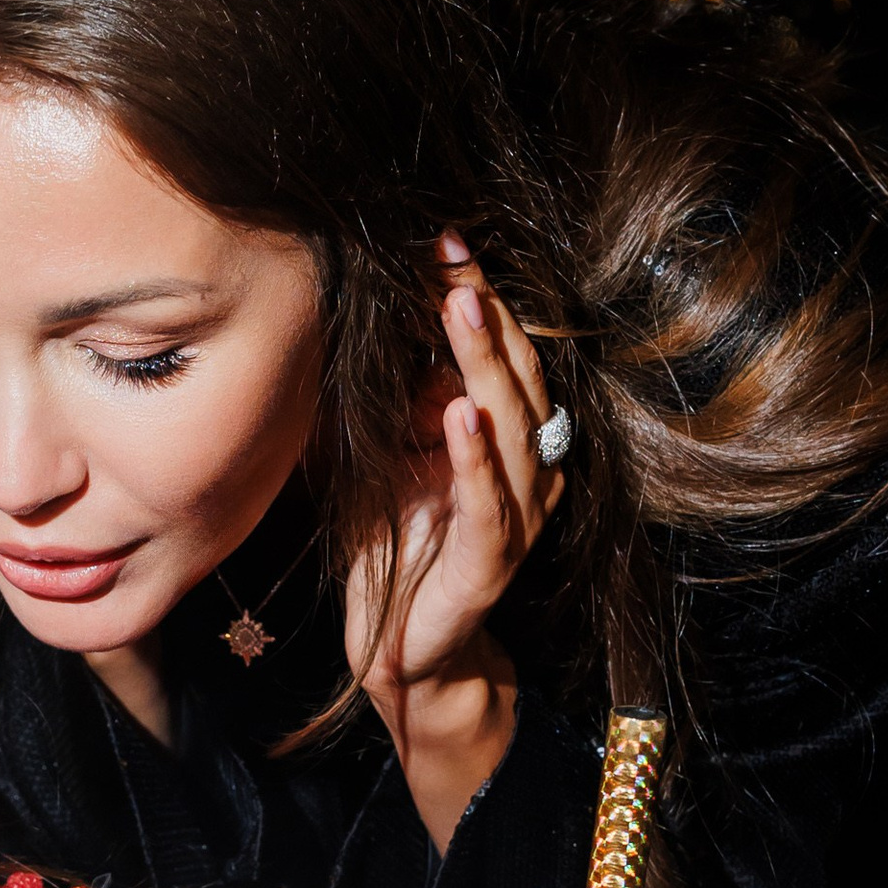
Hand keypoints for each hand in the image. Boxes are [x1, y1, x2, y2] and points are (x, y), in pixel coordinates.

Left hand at [346, 235, 566, 847]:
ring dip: (485, 363)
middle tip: (451, 255)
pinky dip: (477, 455)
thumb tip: (364, 313)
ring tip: (461, 308)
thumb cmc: (395, 544)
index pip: (496, 350)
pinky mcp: (494, 558)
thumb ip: (390, 393)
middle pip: (514, 373)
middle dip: (483, 311)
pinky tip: (459, 412)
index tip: (440, 240)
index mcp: (500, 434)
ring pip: (514, 424)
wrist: (404, 647)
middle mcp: (524, 465)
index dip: (473, 295)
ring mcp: (517, 512)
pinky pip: (492, 498)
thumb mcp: (384, 452)